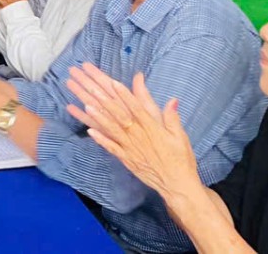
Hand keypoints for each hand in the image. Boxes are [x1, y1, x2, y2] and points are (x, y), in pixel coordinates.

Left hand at [66, 64, 200, 199]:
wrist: (177, 184)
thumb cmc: (180, 159)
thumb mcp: (180, 137)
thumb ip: (172, 118)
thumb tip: (172, 99)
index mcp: (152, 128)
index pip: (137, 108)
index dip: (125, 95)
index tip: (114, 83)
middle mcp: (139, 136)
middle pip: (121, 116)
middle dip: (106, 101)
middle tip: (93, 89)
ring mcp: (131, 148)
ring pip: (113, 130)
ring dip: (99, 118)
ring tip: (87, 106)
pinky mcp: (127, 159)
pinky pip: (111, 148)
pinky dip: (101, 139)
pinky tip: (89, 131)